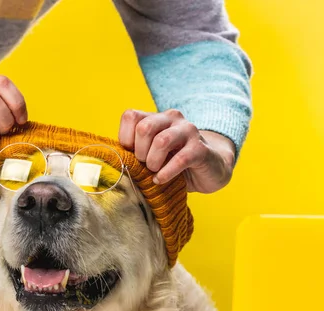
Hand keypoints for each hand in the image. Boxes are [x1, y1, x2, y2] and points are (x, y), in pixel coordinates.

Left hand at [118, 109, 235, 193]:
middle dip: (140, 152)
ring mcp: (188, 131)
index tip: (132, 156)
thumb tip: (113, 160)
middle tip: (144, 165)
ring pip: (162, 141)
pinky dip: (166, 173)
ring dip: (153, 162)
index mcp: (156, 118)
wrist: (210, 169)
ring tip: (154, 172)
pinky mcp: (200, 149)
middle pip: (145, 127)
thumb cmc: (174, 164)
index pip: (131, 116)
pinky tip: (161, 180)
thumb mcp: (151, 155)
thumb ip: (135, 151)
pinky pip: (180, 159)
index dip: (126, 139)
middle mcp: (172, 119)